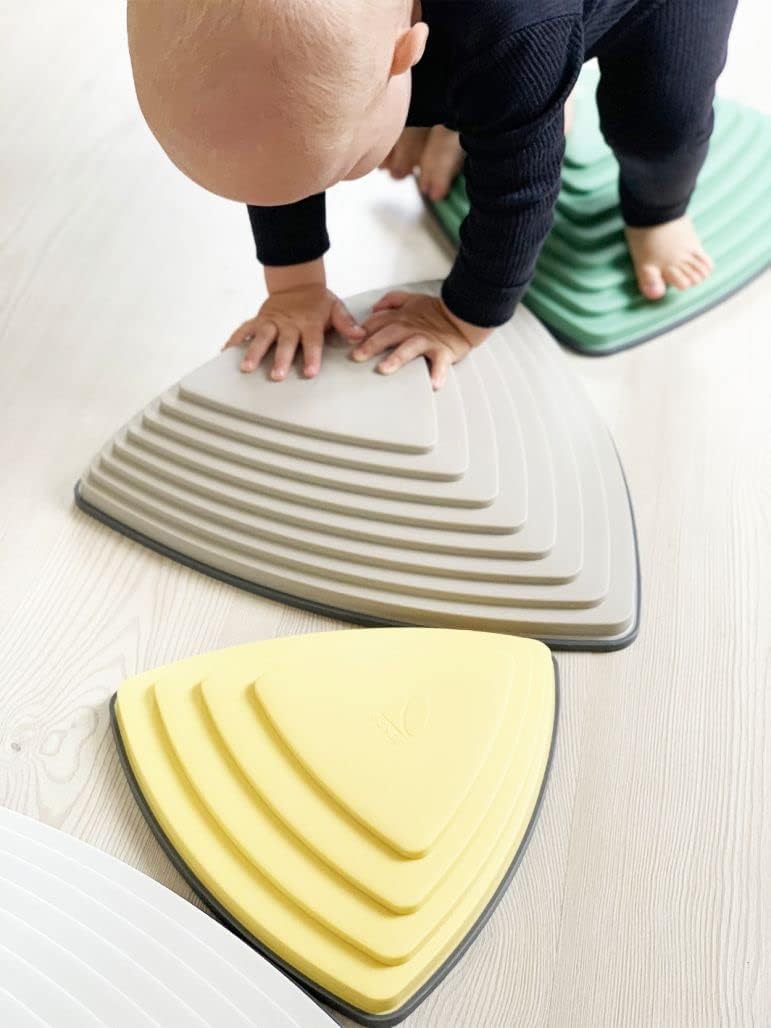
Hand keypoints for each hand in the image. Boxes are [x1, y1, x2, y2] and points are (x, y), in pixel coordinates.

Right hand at [224, 281, 364, 380]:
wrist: (297, 284)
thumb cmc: (318, 302)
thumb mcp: (336, 308)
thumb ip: (346, 323)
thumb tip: (359, 335)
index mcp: (309, 322)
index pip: (312, 341)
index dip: (312, 357)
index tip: (310, 373)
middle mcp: (288, 323)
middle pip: (284, 342)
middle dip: (280, 359)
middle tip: (276, 376)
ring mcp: (271, 321)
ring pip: (261, 337)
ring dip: (253, 352)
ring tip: (245, 368)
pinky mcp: (258, 320)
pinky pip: (244, 330)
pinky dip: (235, 340)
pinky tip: (225, 353)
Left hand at [352, 291, 491, 388]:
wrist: (464, 315)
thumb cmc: (436, 312)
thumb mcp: (412, 299)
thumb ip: (392, 300)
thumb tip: (374, 307)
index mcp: (402, 318)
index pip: (378, 323)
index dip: (362, 330)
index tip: (347, 339)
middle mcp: (411, 329)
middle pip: (389, 334)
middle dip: (372, 344)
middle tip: (357, 356)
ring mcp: (426, 340)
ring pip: (410, 348)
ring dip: (397, 358)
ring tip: (385, 369)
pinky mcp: (442, 351)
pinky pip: (440, 363)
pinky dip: (438, 373)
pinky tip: (433, 384)